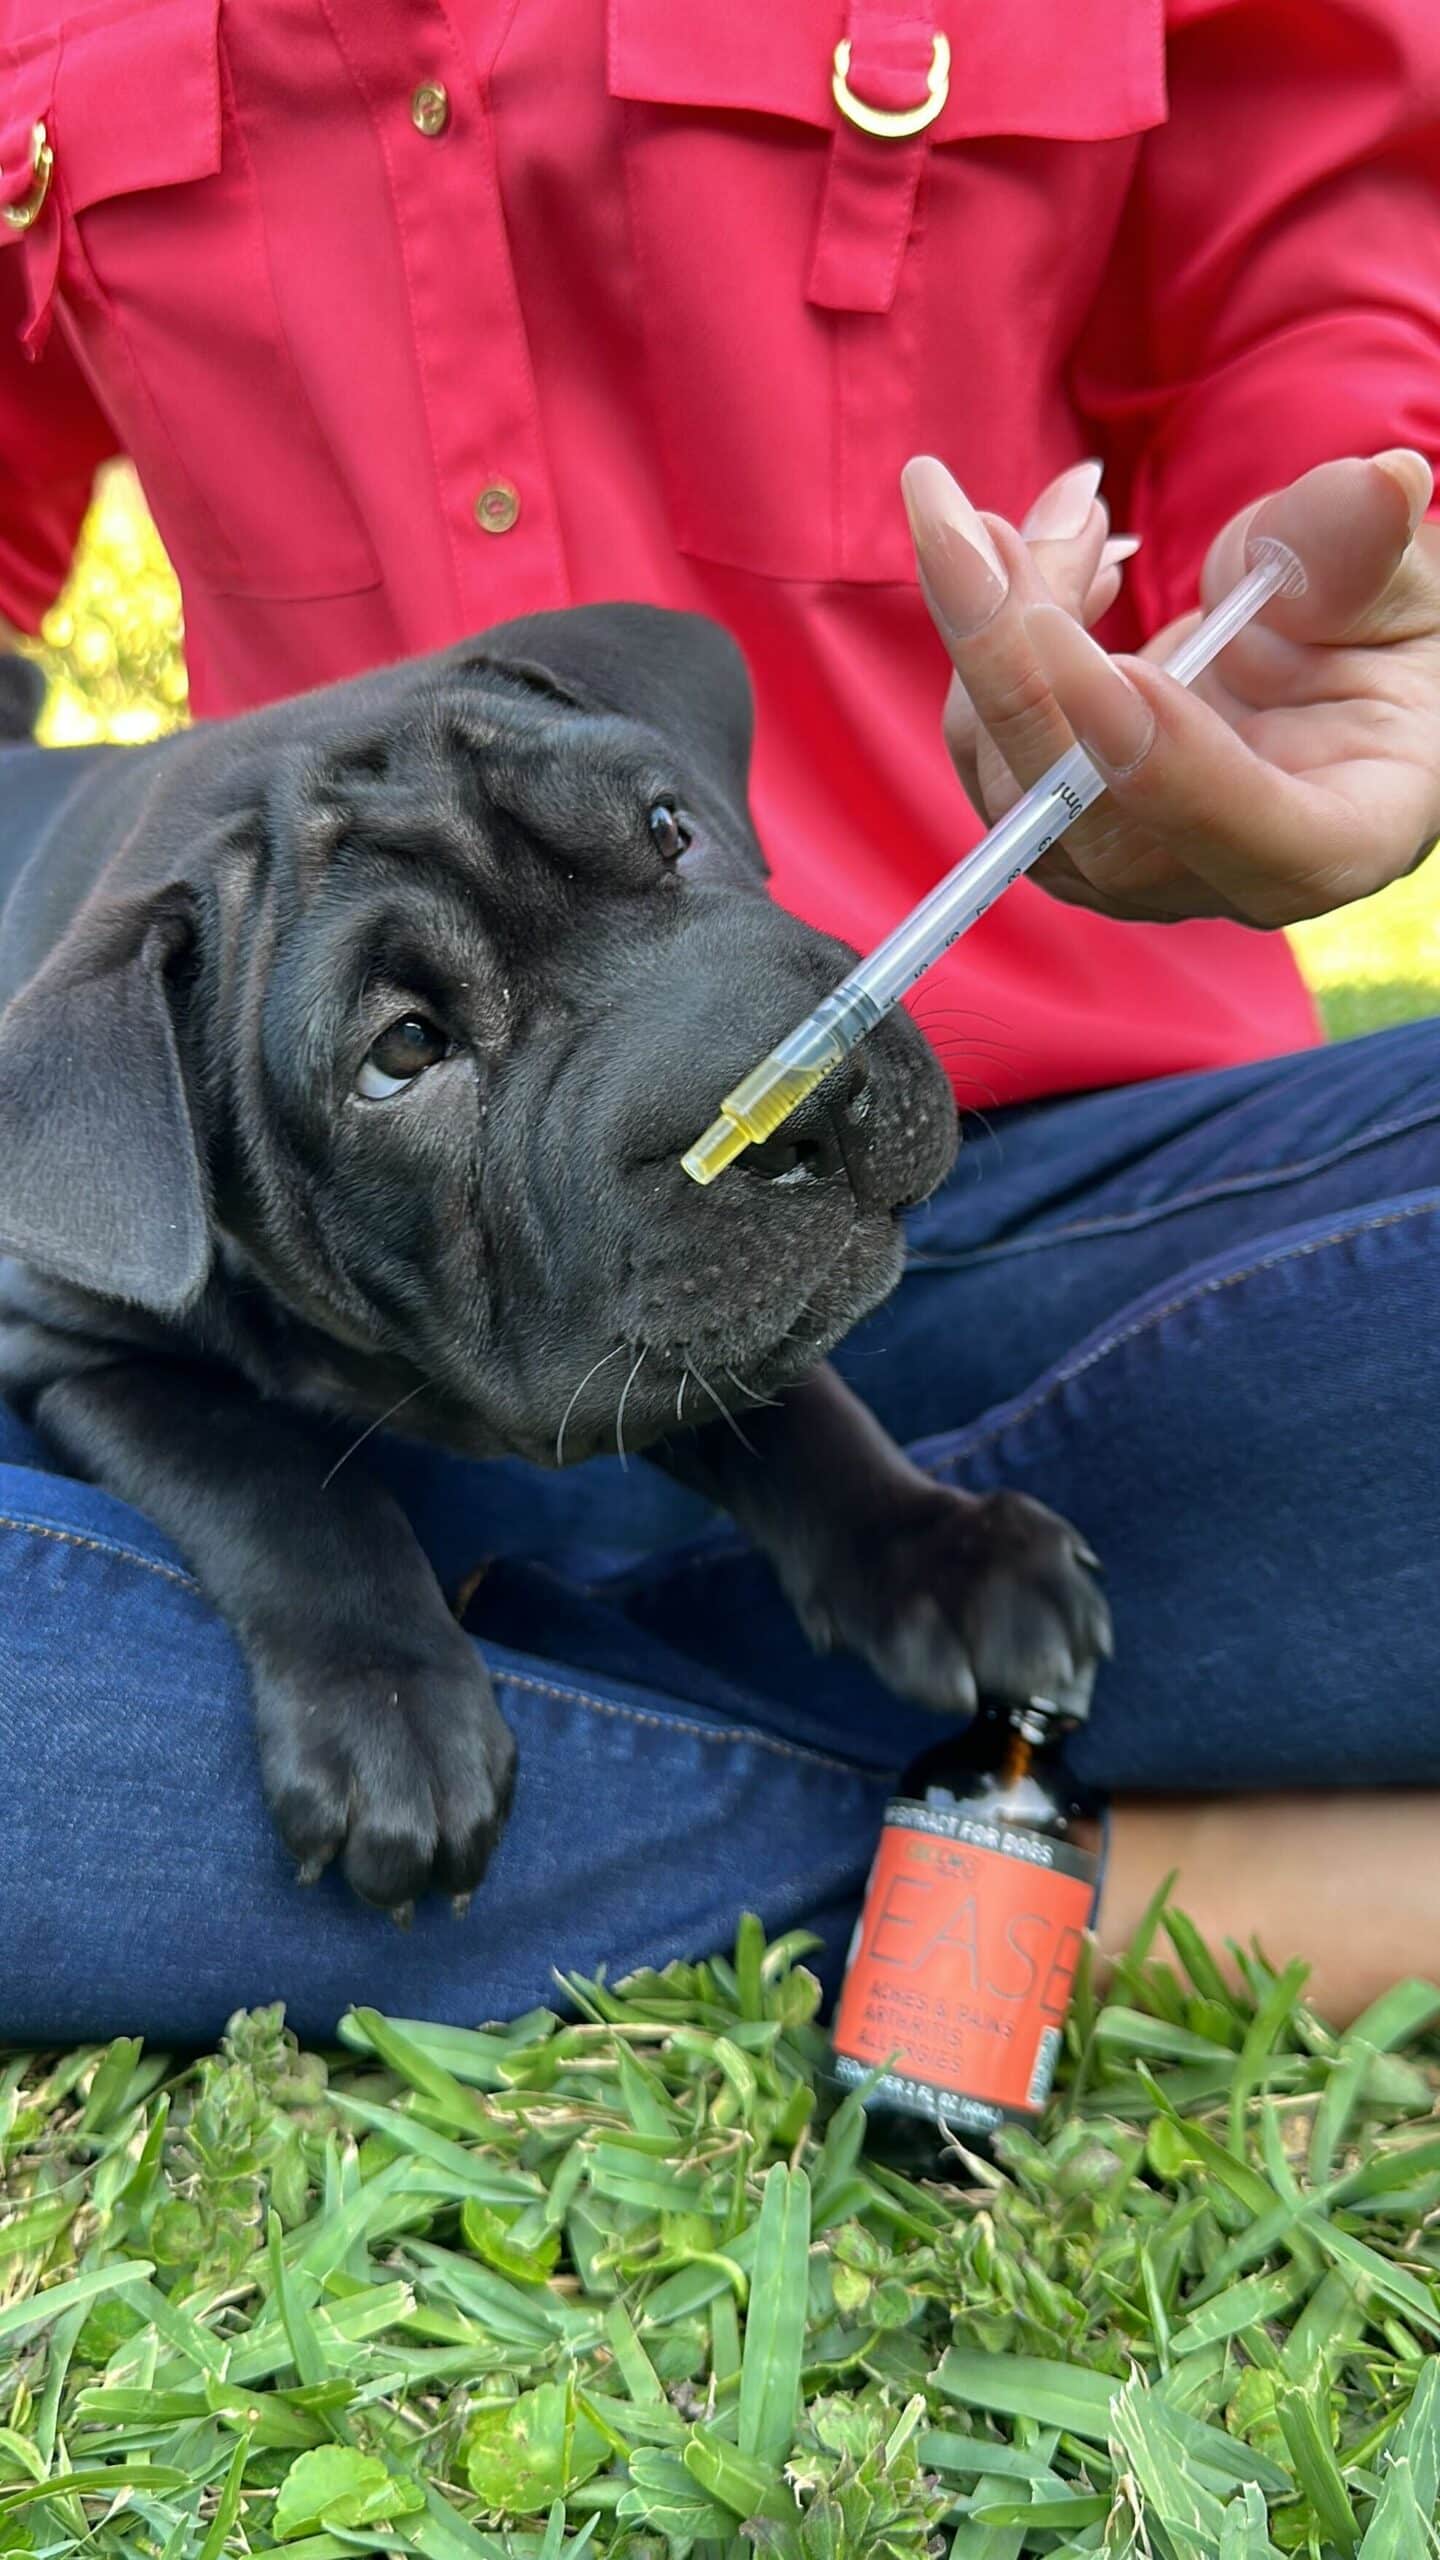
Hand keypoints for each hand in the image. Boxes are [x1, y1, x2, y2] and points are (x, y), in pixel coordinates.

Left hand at [903, 448, 1439, 925]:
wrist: (1327, 671)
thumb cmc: (1381, 641)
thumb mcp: (1399, 590)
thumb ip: (1364, 557)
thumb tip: (1378, 486)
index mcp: (1338, 842)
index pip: (1253, 845)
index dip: (1174, 768)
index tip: (1119, 665)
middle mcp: (1213, 879)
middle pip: (1087, 820)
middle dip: (1021, 672)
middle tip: (980, 535)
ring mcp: (1122, 863)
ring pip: (1013, 781)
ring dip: (998, 627)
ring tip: (1069, 506)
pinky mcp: (1058, 822)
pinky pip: (989, 743)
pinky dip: (994, 634)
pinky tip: (1060, 544)